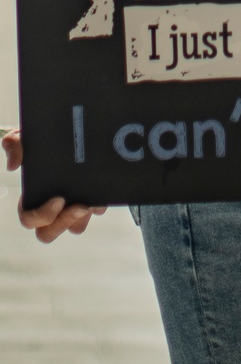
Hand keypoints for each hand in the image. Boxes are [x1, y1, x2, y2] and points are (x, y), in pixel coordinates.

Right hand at [2, 127, 106, 243]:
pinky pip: (96, 212)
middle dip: (64, 222)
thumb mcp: (29, 137)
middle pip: (48, 233)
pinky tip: (105, 194)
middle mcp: (52, 208)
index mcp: (33, 198)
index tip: (59, 200)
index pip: (29, 219)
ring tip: (93, 201)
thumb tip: (12, 165)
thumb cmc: (45, 139)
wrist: (76, 130)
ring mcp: (72, 206)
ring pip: (75, 227)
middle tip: (80, 206)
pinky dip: (100, 205)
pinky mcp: (91, 200)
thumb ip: (15, 144)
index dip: (42, 215)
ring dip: (82, 217)